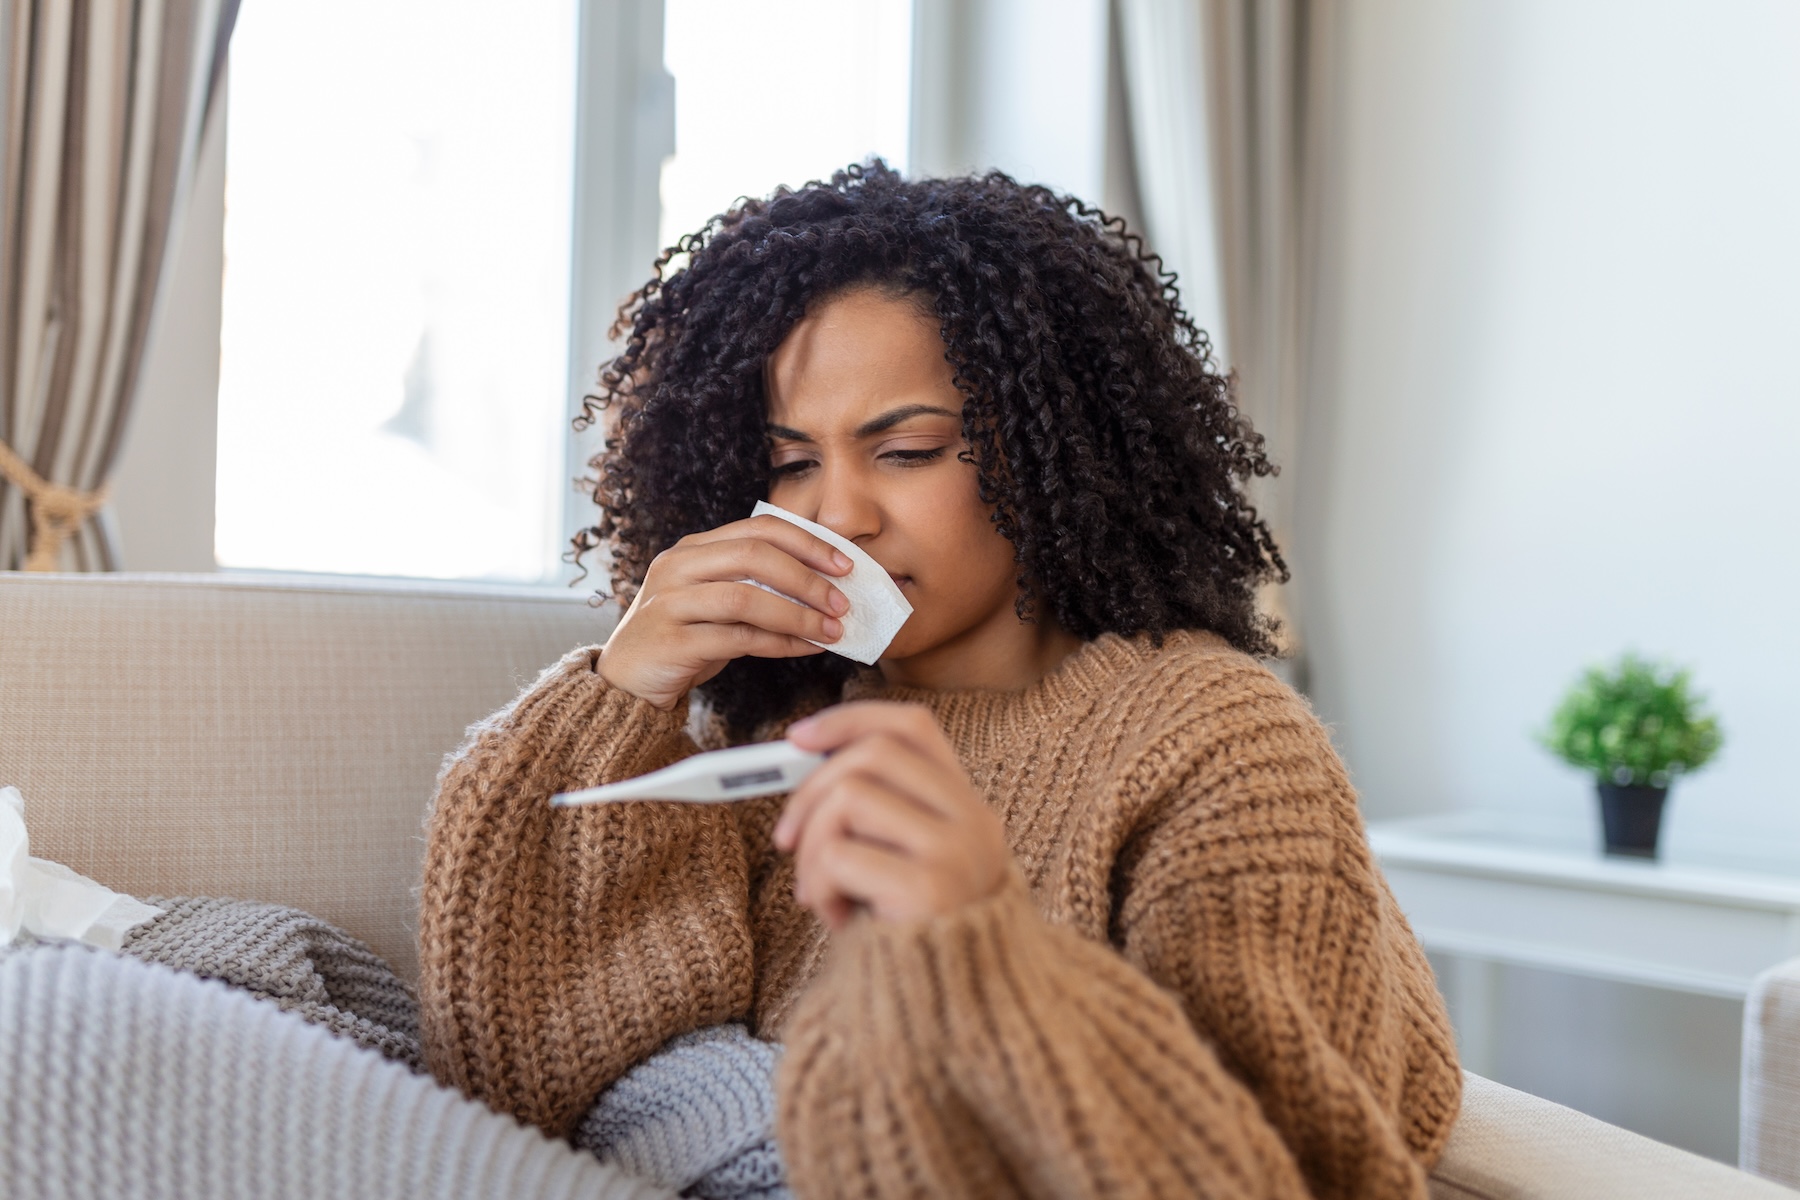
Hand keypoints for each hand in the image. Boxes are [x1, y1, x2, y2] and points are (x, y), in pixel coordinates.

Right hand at [598, 516, 853, 709]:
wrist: (625, 683)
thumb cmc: (681, 639)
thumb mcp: (714, 603)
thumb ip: (756, 589)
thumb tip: (824, 591)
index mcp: (692, 549)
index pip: (758, 528)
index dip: (807, 542)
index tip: (845, 564)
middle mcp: (677, 567)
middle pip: (753, 555)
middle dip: (807, 577)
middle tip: (842, 601)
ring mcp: (669, 603)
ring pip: (745, 598)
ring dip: (797, 614)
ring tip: (832, 630)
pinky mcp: (671, 642)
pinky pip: (737, 638)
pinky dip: (779, 642)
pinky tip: (805, 648)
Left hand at [775, 702, 1010, 929]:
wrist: (965, 1015)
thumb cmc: (915, 937)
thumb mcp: (899, 863)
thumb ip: (872, 815)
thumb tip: (800, 759)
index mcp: (967, 808)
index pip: (914, 728)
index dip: (851, 720)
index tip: (798, 738)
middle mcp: (972, 822)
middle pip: (874, 755)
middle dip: (810, 789)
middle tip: (787, 839)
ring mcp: (956, 852)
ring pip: (851, 796)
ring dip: (813, 846)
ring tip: (819, 892)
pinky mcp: (930, 889)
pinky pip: (842, 853)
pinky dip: (819, 883)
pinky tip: (836, 917)